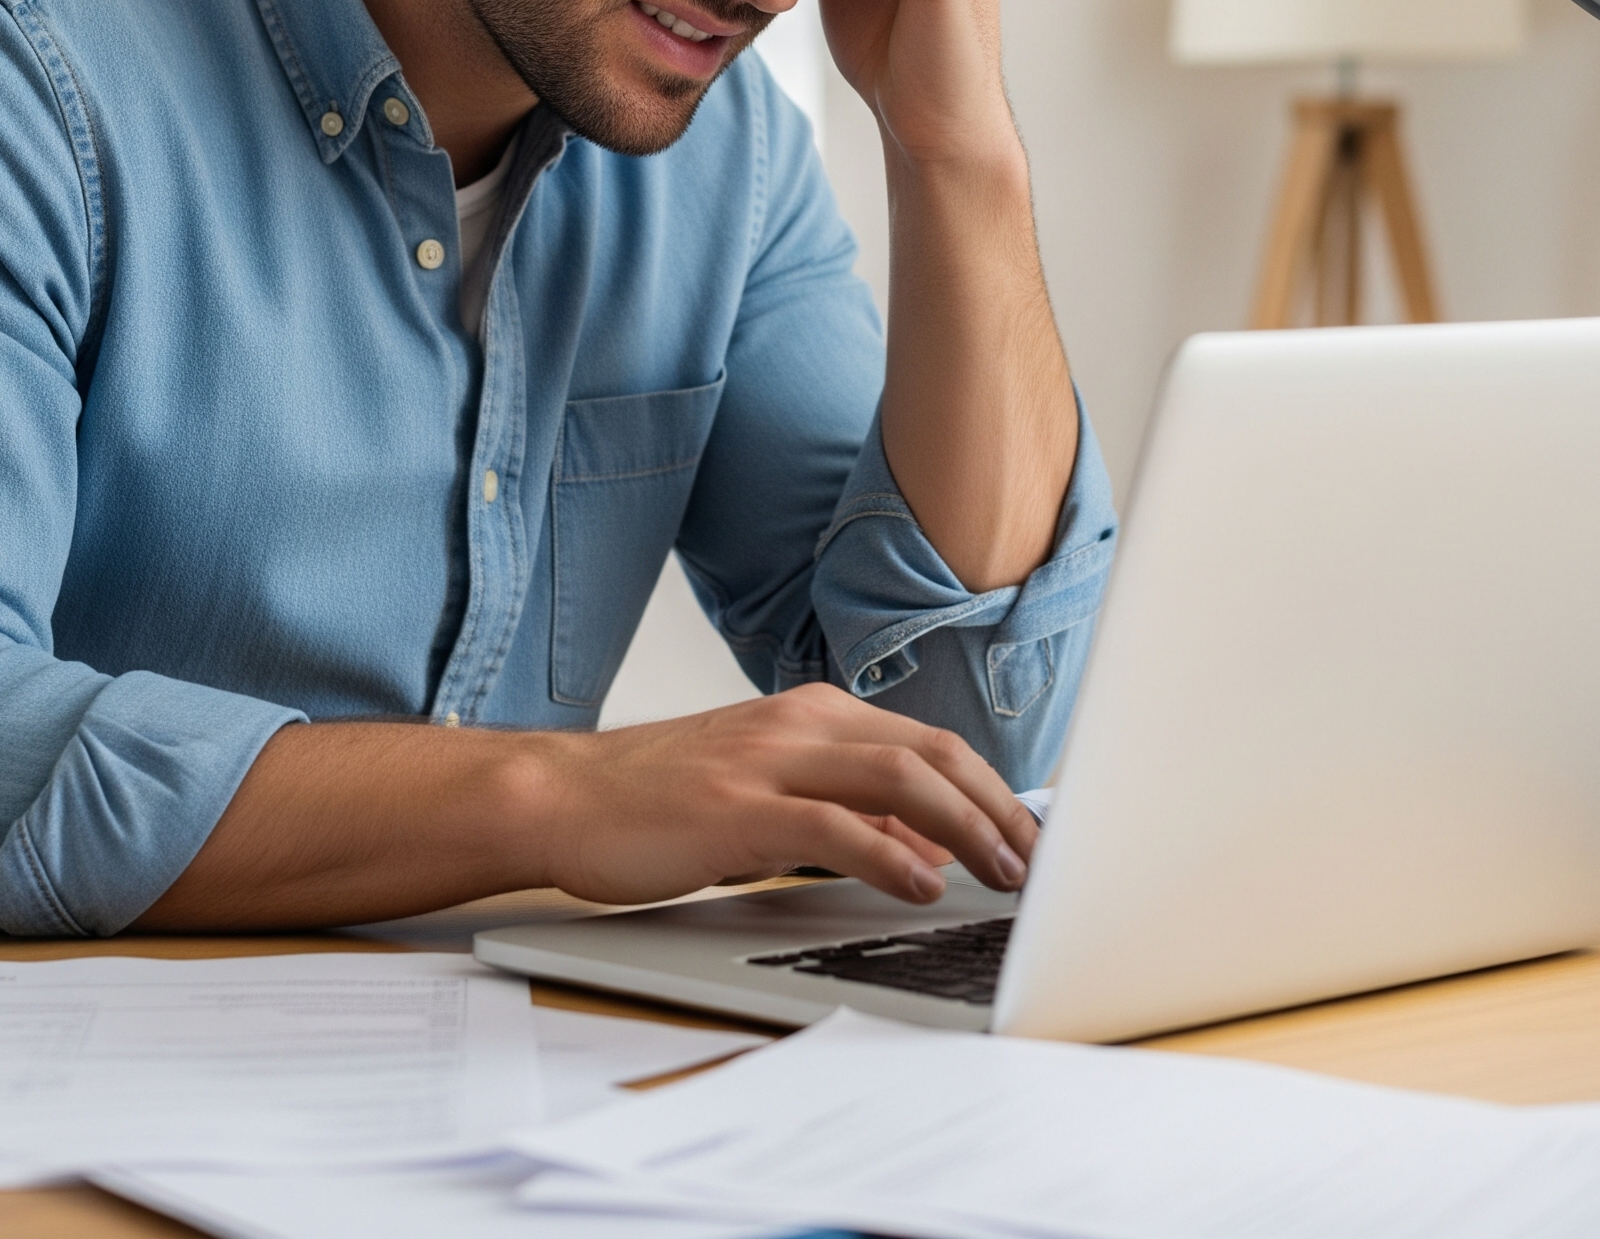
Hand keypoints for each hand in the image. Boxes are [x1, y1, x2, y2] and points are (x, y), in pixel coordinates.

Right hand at [528, 682, 1036, 906]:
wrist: (562, 797)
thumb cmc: (659, 800)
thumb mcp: (765, 790)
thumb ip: (842, 808)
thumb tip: (925, 845)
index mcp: (812, 715)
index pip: (929, 744)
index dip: (992, 790)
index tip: (1031, 835)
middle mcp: (799, 725)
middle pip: (930, 754)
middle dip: (997, 809)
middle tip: (1038, 862)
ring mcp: (768, 761)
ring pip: (896, 780)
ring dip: (965, 829)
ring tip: (1003, 873)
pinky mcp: (737, 808)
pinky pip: (832, 827)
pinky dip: (888, 854)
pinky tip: (921, 884)